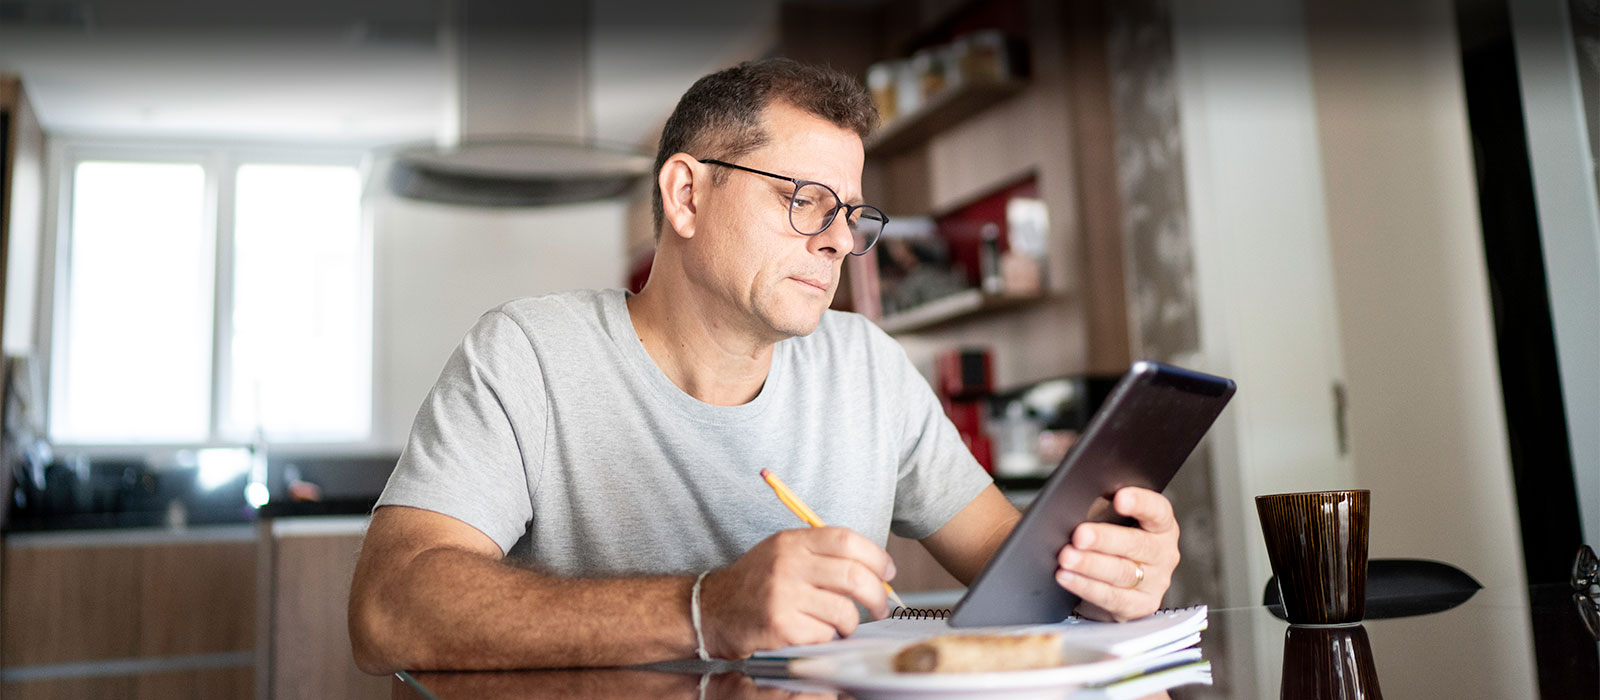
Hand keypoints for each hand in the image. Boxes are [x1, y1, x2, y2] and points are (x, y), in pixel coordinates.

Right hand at [699, 527, 895, 658]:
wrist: (713, 609)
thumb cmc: (757, 582)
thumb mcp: (783, 553)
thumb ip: (822, 555)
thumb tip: (875, 571)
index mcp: (792, 541)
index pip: (846, 540)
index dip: (875, 556)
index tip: (887, 572)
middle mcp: (787, 564)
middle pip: (852, 576)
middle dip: (876, 595)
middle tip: (881, 606)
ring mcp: (783, 595)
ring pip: (843, 611)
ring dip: (851, 623)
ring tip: (842, 624)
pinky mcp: (780, 625)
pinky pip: (824, 634)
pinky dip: (827, 637)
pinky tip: (814, 632)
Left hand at [1054, 487, 1179, 620]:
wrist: (1111, 583)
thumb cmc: (1110, 544)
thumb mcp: (1109, 521)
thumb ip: (1102, 509)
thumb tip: (1078, 502)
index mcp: (1161, 526)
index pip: (1157, 510)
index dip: (1140, 503)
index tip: (1119, 498)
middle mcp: (1163, 553)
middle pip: (1136, 544)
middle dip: (1104, 539)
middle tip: (1080, 535)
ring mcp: (1155, 582)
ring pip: (1122, 572)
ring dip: (1090, 564)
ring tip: (1067, 557)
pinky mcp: (1139, 606)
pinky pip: (1111, 597)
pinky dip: (1086, 587)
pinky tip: (1067, 577)